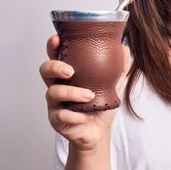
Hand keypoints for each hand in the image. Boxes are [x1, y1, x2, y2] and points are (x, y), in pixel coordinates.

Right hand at [39, 34, 130, 151]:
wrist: (99, 131)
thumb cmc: (101, 104)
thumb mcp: (114, 84)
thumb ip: (120, 67)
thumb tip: (125, 48)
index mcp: (69, 73)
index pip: (56, 55)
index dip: (53, 46)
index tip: (57, 39)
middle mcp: (58, 85)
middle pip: (45, 70)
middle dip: (54, 67)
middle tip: (70, 70)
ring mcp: (55, 103)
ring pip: (53, 92)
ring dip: (71, 92)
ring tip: (89, 95)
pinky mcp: (56, 119)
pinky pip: (60, 114)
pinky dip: (73, 115)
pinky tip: (83, 115)